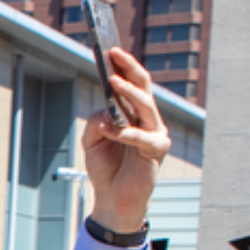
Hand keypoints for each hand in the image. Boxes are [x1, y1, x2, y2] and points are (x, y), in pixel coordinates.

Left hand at [82, 47, 168, 238]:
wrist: (113, 198)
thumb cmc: (105, 167)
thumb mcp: (92, 141)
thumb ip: (96, 123)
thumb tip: (104, 110)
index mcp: (133, 113)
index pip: (132, 84)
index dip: (123, 67)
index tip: (110, 50)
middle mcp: (147, 119)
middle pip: (143, 88)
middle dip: (129, 69)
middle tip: (115, 54)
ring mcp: (154, 133)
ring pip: (146, 107)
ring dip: (129, 94)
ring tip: (113, 82)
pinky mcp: (157, 150)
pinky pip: (142, 137)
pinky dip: (124, 133)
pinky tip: (109, 129)